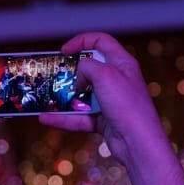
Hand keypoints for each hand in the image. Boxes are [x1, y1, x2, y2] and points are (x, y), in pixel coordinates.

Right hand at [39, 32, 167, 164]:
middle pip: (90, 69)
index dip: (82, 41)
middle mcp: (117, 80)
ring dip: (64, 97)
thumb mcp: (105, 75)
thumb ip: (87, 67)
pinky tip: (46, 118)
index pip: (102, 41)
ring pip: (82, 95)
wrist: (138, 143)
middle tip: (55, 75)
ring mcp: (110, 101)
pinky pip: (80, 117)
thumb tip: (79, 77)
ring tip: (45, 98)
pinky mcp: (104, 120)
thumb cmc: (127, 106)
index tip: (64, 51)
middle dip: (71, 72)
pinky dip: (64, 118)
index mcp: (122, 63)